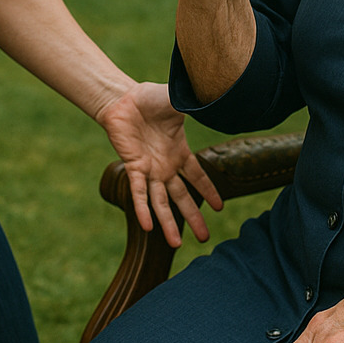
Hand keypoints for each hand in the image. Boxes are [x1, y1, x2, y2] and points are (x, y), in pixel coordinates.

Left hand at [97, 80, 223, 246]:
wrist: (123, 98)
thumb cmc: (151, 98)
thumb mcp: (178, 103)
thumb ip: (196, 106)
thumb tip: (217, 101)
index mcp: (180, 152)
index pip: (198, 176)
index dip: (209, 191)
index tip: (220, 208)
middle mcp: (166, 165)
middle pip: (182, 197)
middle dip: (193, 218)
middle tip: (204, 238)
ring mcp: (150, 169)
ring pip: (161, 202)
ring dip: (167, 223)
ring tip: (176, 244)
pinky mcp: (133, 167)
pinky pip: (138, 192)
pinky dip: (143, 208)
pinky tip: (148, 226)